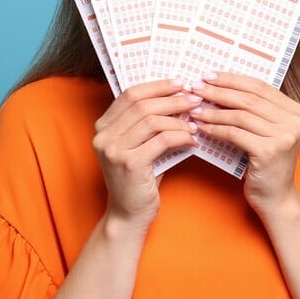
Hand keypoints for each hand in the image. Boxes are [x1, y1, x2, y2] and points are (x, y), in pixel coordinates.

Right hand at [92, 79, 200, 228]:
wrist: (128, 214)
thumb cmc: (138, 179)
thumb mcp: (139, 145)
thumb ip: (148, 123)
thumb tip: (180, 97)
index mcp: (103, 126)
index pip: (130, 94)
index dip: (157, 86)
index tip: (180, 84)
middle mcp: (103, 136)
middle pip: (142, 104)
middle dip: (172, 99)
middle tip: (194, 99)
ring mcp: (114, 150)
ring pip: (153, 120)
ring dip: (179, 119)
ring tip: (196, 122)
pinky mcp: (130, 163)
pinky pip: (162, 140)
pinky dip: (181, 136)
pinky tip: (193, 140)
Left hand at [186, 72, 299, 212]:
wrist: (277, 198)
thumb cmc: (266, 164)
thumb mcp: (266, 132)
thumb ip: (254, 111)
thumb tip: (218, 87)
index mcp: (294, 110)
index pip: (259, 86)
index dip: (231, 79)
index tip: (208, 76)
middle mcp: (294, 120)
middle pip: (248, 99)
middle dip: (219, 92)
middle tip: (196, 88)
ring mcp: (284, 136)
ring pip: (240, 115)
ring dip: (213, 111)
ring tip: (194, 109)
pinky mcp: (270, 151)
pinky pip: (235, 134)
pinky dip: (216, 129)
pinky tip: (202, 128)